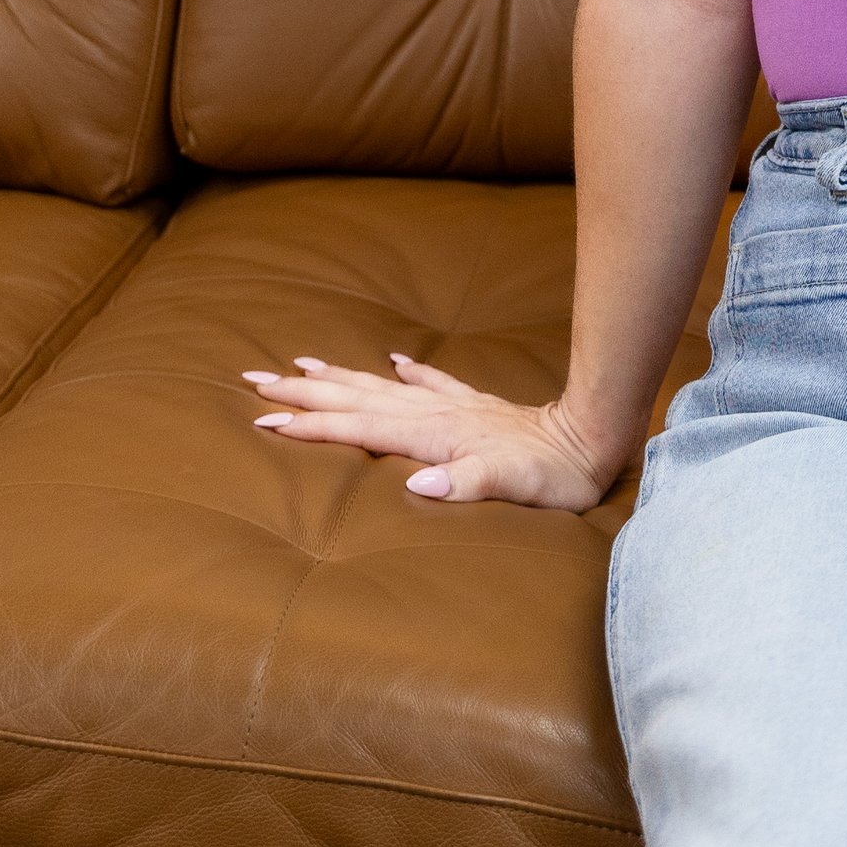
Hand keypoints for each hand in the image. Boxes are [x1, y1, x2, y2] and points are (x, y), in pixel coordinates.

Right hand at [241, 352, 622, 509]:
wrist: (591, 441)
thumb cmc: (553, 474)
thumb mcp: (512, 486)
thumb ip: (465, 484)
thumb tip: (416, 486)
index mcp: (435, 435)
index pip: (359, 429)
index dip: (310, 428)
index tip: (264, 421)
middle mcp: (436, 414)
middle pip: (357, 400)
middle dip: (305, 394)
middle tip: (255, 380)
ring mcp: (453, 406)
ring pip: (382, 387)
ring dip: (340, 378)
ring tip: (301, 365)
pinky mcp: (474, 406)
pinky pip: (430, 382)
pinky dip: (407, 371)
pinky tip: (395, 360)